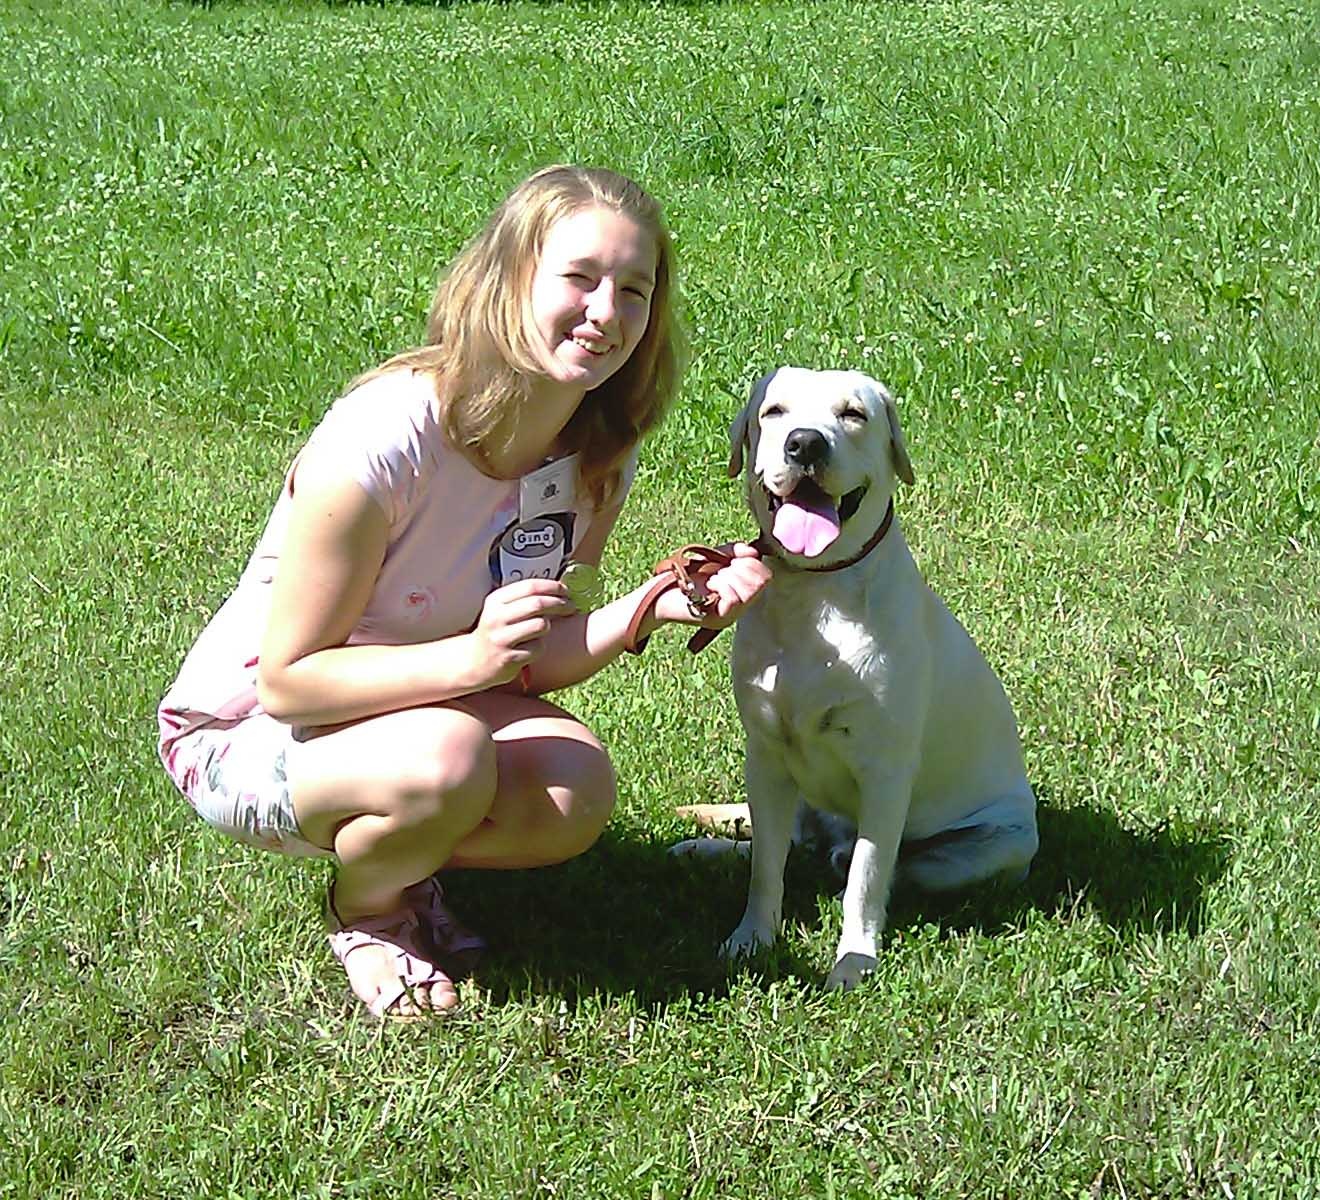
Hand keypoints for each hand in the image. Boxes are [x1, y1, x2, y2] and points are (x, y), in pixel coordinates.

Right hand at [465, 578, 574, 687]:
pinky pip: (538, 648)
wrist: (476, 661)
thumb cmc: (498, 631)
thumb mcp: (502, 609)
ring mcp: (501, 638)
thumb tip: (559, 589)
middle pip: (537, 604)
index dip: (552, 587)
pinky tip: (530, 648)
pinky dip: (539, 647)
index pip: (530, 586)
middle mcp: (496, 617)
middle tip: (570, 606)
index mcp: (496, 600)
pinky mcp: (509, 658)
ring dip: (548, 627)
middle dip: (559, 604)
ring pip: (541, 625)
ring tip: (542, 630)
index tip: (566, 591)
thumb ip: (524, 598)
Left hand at [653, 543, 770, 629]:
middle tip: (719, 572)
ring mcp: (731, 615)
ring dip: (729, 577)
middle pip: (762, 581)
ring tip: (712, 580)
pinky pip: (734, 598)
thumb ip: (734, 552)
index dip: (751, 562)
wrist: (657, 595)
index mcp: (742, 592)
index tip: (730, 562)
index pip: (766, 575)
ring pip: (749, 589)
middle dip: (740, 568)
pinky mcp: (718, 619)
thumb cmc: (683, 577)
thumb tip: (753, 551)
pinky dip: (722, 586)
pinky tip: (709, 587)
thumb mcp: (713, 559)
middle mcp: (741, 606)